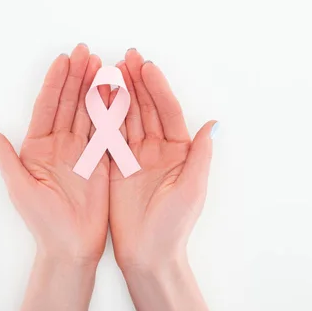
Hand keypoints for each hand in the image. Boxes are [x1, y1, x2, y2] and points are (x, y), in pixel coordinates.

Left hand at [0, 44, 110, 310]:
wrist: (70, 246)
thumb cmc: (41, 222)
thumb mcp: (19, 188)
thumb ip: (6, 157)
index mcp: (37, 147)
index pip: (47, 107)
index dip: (55, 82)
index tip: (63, 60)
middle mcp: (59, 144)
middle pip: (69, 103)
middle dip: (77, 76)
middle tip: (86, 52)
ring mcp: (81, 151)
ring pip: (88, 112)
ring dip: (95, 88)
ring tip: (102, 64)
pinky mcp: (100, 160)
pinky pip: (106, 131)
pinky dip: (111, 110)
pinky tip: (115, 91)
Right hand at [109, 49, 216, 310]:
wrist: (148, 254)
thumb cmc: (173, 226)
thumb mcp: (192, 190)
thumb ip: (200, 155)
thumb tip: (213, 124)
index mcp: (178, 151)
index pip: (168, 111)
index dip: (157, 87)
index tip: (146, 66)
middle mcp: (157, 149)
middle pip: (146, 108)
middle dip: (137, 81)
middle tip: (126, 56)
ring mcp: (136, 156)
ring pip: (127, 117)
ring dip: (119, 92)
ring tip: (110, 68)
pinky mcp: (117, 166)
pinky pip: (110, 135)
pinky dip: (104, 115)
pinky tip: (97, 95)